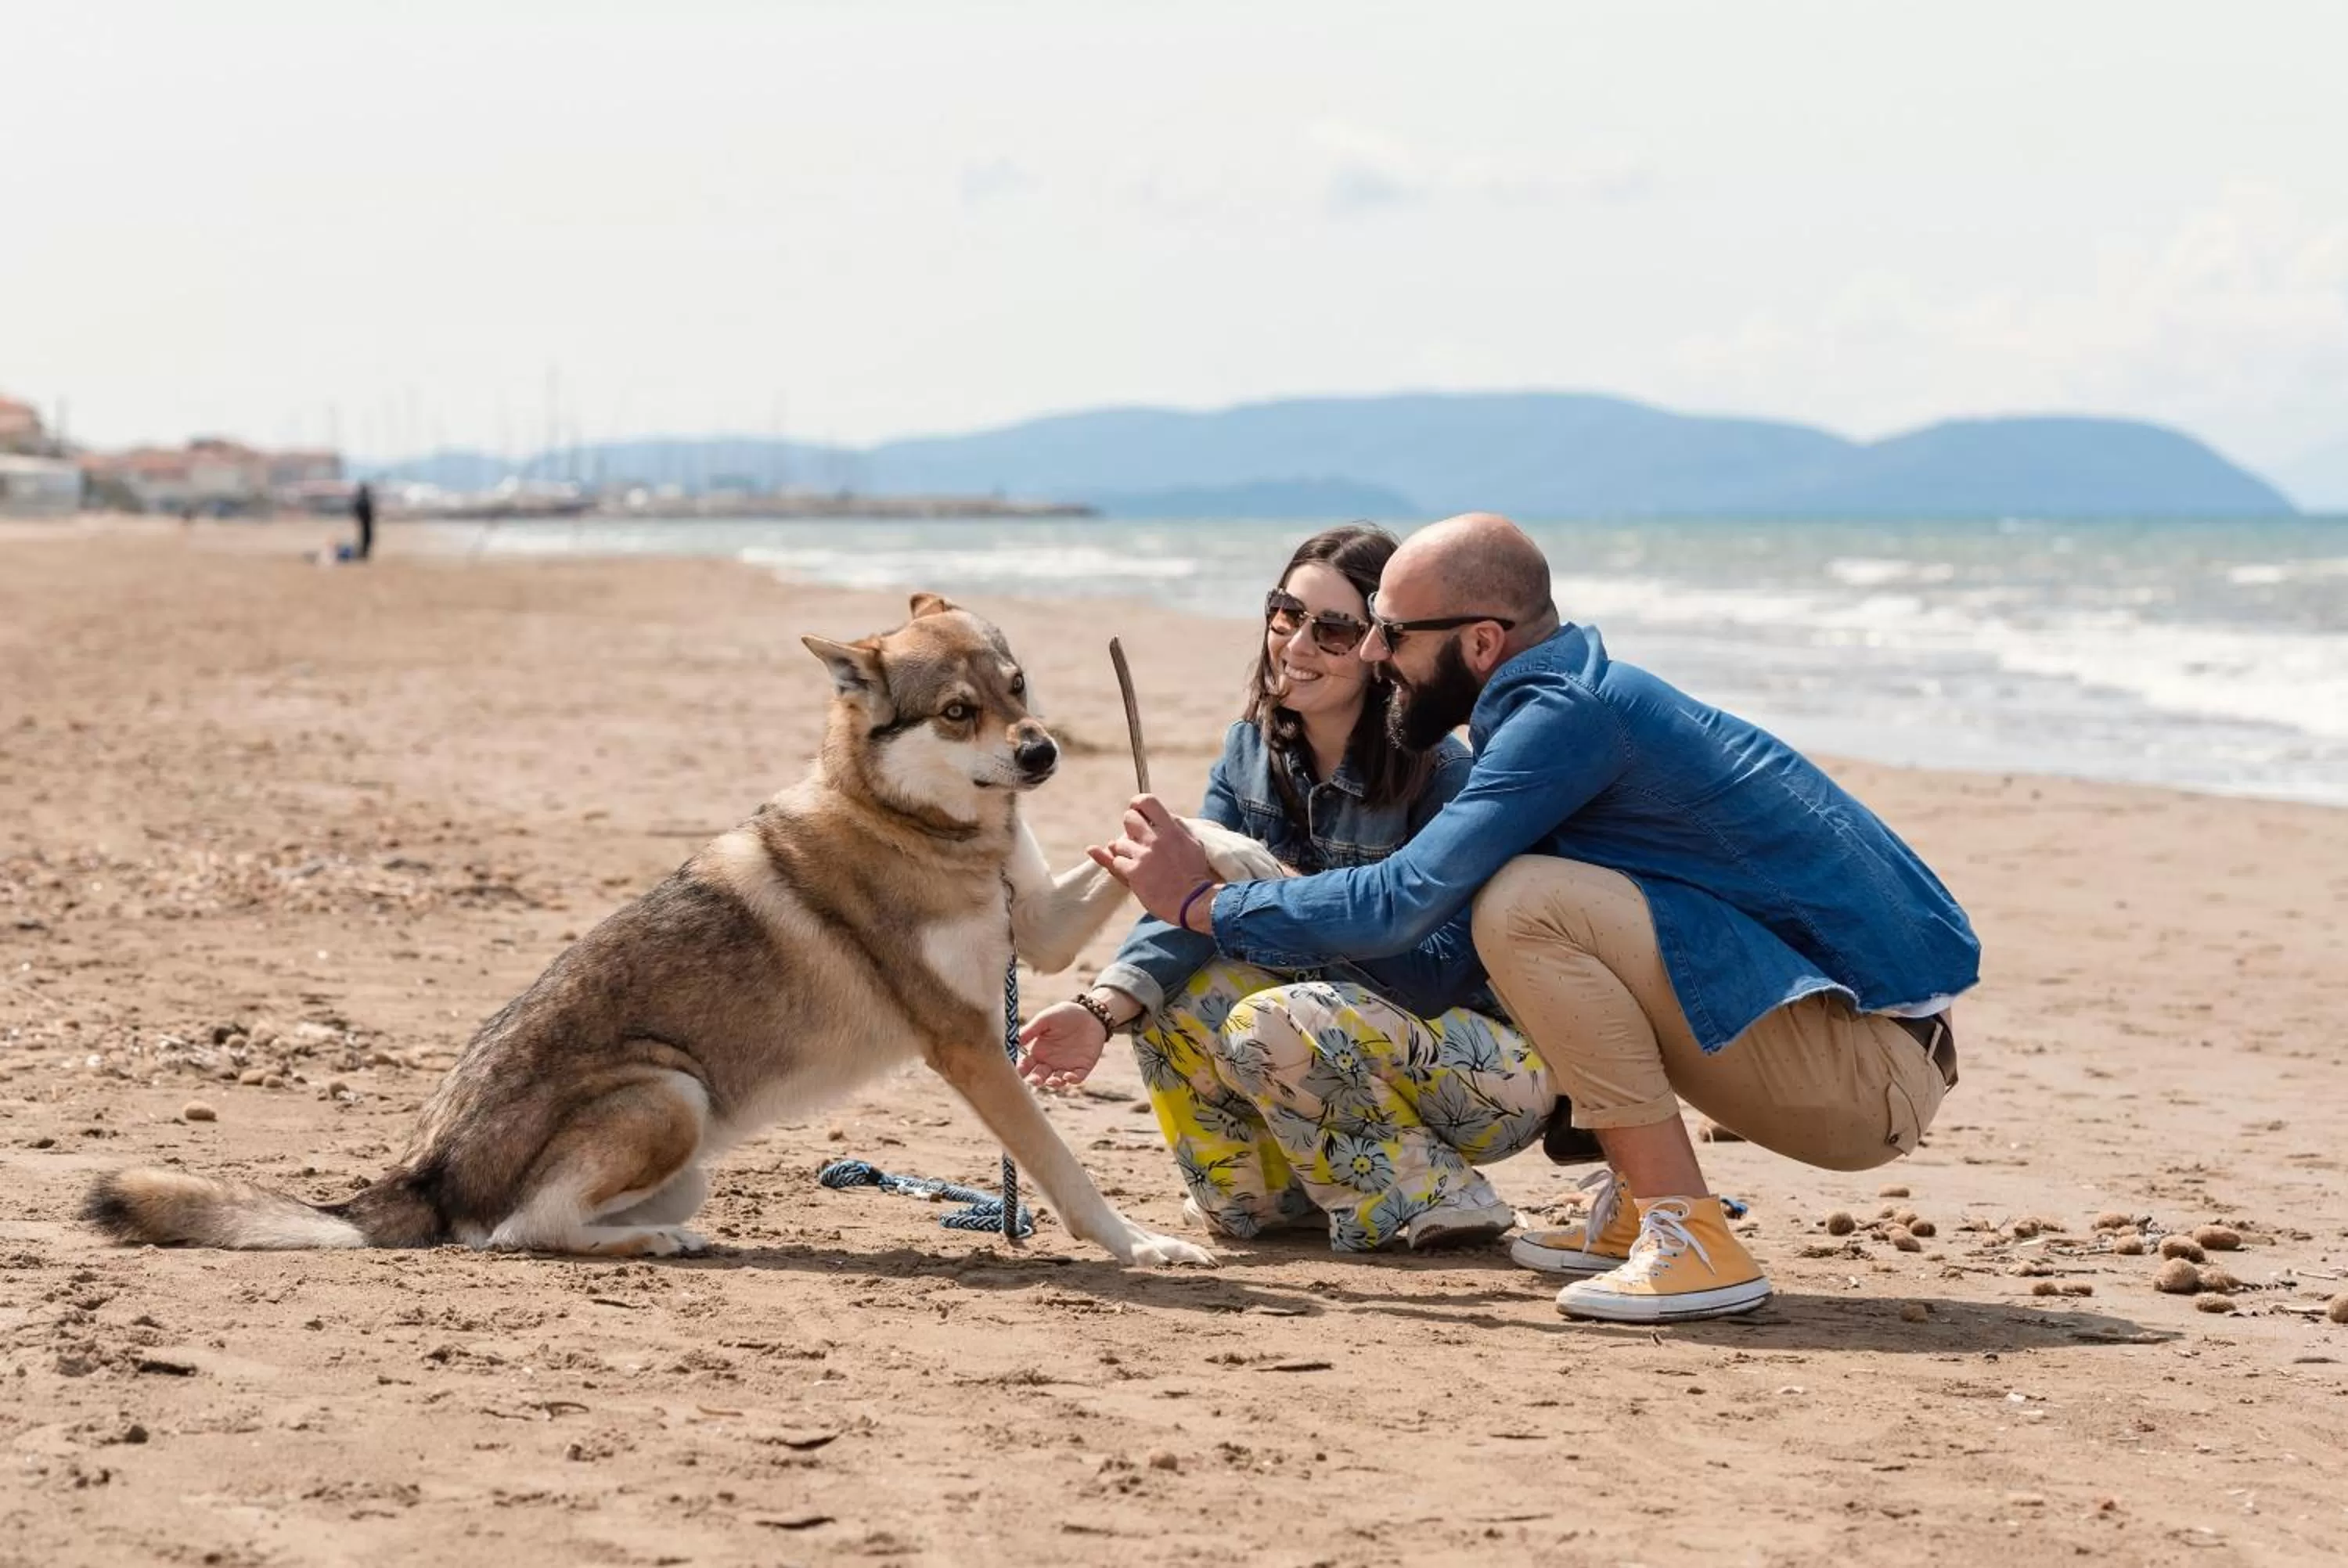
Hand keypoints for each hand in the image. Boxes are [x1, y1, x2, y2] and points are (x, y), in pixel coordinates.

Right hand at [1017, 1001, 1111, 1090]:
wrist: (1090, 1013)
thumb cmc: (1065, 1014)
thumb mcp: (1045, 1019)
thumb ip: (1030, 1031)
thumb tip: (1013, 1041)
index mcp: (1039, 1052)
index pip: (1026, 1066)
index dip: (1020, 1071)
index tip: (1016, 1072)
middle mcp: (1050, 1062)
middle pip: (1039, 1077)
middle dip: (1035, 1081)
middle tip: (1034, 1081)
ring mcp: (1066, 1066)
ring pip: (1057, 1081)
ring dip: (1053, 1083)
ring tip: (1052, 1080)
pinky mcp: (1082, 1067)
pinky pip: (1076, 1078)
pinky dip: (1072, 1080)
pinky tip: (1068, 1076)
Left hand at [1088, 795, 1216, 926]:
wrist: (1193, 902)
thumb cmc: (1196, 875)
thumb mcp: (1193, 844)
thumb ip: (1176, 828)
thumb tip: (1163, 816)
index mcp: (1171, 830)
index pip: (1147, 801)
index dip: (1137, 803)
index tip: (1137, 811)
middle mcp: (1155, 839)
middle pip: (1128, 818)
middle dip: (1130, 828)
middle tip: (1138, 841)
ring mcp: (1143, 856)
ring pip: (1118, 844)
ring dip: (1126, 853)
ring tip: (1142, 864)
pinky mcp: (1133, 873)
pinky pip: (1116, 863)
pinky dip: (1123, 868)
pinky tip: (1135, 874)